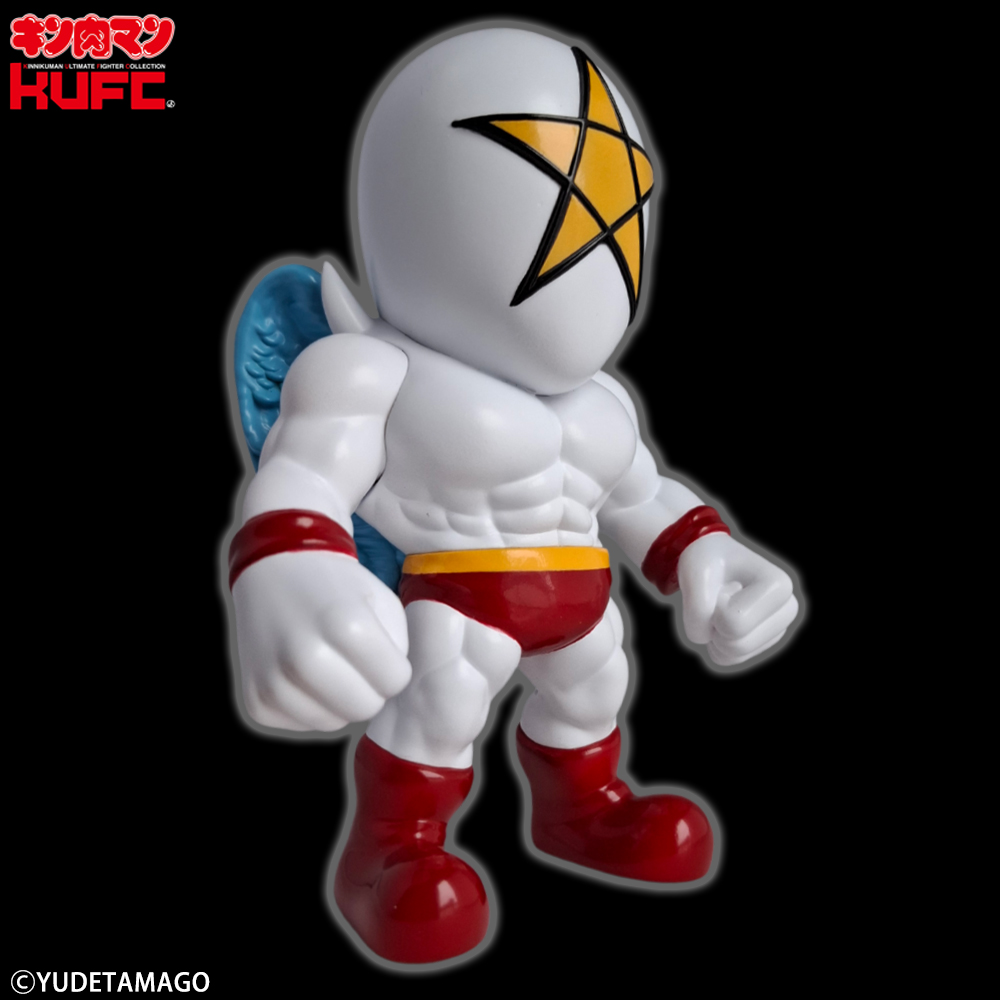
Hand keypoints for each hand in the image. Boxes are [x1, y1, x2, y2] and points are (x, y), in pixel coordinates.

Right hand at [232, 551, 411, 730]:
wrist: (273, 572)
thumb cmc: (336, 588)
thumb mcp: (381, 600)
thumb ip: (398, 645)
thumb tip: (389, 690)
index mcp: (344, 624)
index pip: (396, 682)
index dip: (394, 667)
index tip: (379, 650)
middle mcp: (304, 656)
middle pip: (366, 708)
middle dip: (370, 689)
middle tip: (356, 662)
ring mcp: (274, 681)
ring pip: (334, 723)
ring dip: (339, 700)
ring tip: (327, 664)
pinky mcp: (255, 701)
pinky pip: (302, 724)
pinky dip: (308, 705)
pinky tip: (301, 673)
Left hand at [677, 532, 798, 670]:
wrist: (712, 561)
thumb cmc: (708, 561)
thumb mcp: (694, 572)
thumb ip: (697, 609)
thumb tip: (705, 640)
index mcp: (779, 586)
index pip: (733, 622)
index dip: (713, 607)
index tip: (721, 585)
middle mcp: (787, 610)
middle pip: (735, 645)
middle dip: (713, 625)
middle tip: (718, 598)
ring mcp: (777, 629)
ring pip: (732, 655)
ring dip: (712, 635)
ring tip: (720, 607)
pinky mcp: (763, 643)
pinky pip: (728, 659)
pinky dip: (714, 644)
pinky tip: (720, 621)